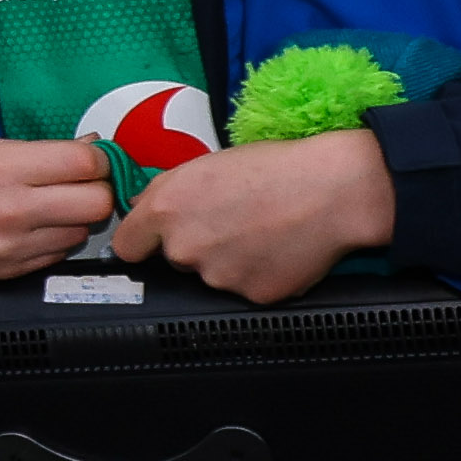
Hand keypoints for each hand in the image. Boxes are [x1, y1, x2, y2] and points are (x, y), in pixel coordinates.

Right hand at [0, 136, 114, 278]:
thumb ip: (39, 151)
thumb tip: (90, 148)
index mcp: (2, 170)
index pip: (85, 163)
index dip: (97, 158)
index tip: (92, 158)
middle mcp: (11, 212)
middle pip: (95, 202)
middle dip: (95, 189)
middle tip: (80, 183)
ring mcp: (10, 247)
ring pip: (81, 232)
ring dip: (74, 217)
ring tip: (48, 206)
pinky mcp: (7, 272)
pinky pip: (57, 255)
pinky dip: (54, 240)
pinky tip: (30, 227)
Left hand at [110, 133, 395, 303]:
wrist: (334, 189)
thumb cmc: (274, 168)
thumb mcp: (206, 164)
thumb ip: (166, 192)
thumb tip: (143, 210)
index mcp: (166, 210)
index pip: (127, 246)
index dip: (142, 241)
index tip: (153, 240)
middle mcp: (185, 248)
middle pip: (175, 260)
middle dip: (195, 245)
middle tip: (231, 221)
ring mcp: (218, 277)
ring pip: (211, 276)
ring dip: (228, 260)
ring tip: (261, 230)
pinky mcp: (252, 296)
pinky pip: (246, 289)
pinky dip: (259, 274)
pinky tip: (278, 248)